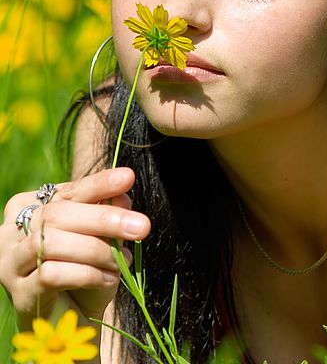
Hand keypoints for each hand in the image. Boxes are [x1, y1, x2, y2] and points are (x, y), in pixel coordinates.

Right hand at [0, 167, 150, 327]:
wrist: (75, 321)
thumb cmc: (87, 270)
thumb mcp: (102, 235)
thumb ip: (108, 210)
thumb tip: (122, 192)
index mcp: (29, 207)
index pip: (68, 191)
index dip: (99, 184)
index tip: (128, 177)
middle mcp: (11, 232)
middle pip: (57, 214)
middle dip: (104, 218)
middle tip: (142, 226)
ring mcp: (10, 264)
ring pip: (50, 243)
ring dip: (96, 250)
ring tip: (122, 260)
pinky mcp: (19, 295)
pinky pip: (51, 274)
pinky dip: (87, 273)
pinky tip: (109, 279)